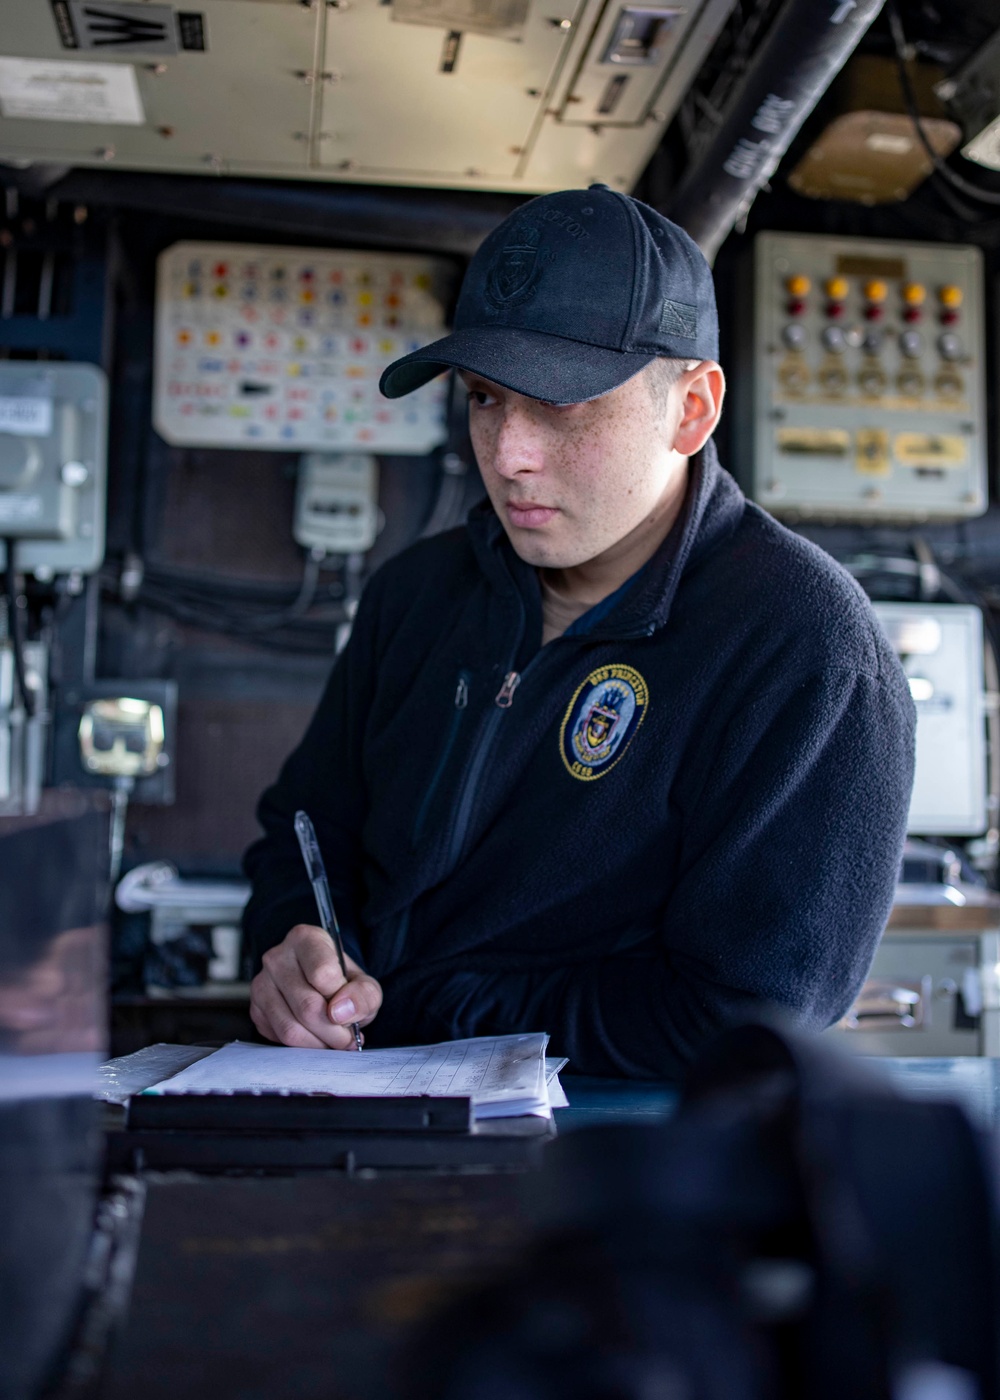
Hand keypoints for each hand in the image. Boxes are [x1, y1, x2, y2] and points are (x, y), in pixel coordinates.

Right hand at [250, 923, 381, 1049]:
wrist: (320, 985)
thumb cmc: (341, 981)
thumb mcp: (364, 984)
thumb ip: (363, 995)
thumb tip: (342, 1013)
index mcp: (306, 939)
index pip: (322, 974)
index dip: (342, 1000)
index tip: (351, 1009)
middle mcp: (278, 957)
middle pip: (307, 1006)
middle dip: (333, 1031)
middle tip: (346, 1038)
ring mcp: (262, 984)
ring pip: (290, 1028)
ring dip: (318, 1043)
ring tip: (332, 1040)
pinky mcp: (256, 1009)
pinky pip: (278, 1038)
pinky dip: (302, 1046)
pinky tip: (314, 1037)